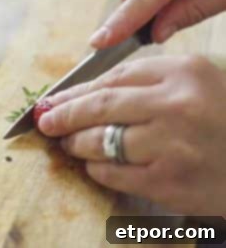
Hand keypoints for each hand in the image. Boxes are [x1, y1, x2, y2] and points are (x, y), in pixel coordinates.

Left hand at [37, 55, 225, 215]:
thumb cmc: (225, 123)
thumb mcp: (199, 86)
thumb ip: (150, 82)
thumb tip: (83, 92)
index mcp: (185, 73)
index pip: (114, 77)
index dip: (77, 90)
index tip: (55, 98)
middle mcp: (178, 105)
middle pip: (101, 106)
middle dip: (64, 114)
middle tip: (45, 121)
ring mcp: (173, 145)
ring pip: (101, 141)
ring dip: (76, 143)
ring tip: (67, 143)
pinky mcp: (169, 182)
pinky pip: (113, 172)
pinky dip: (96, 169)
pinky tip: (95, 166)